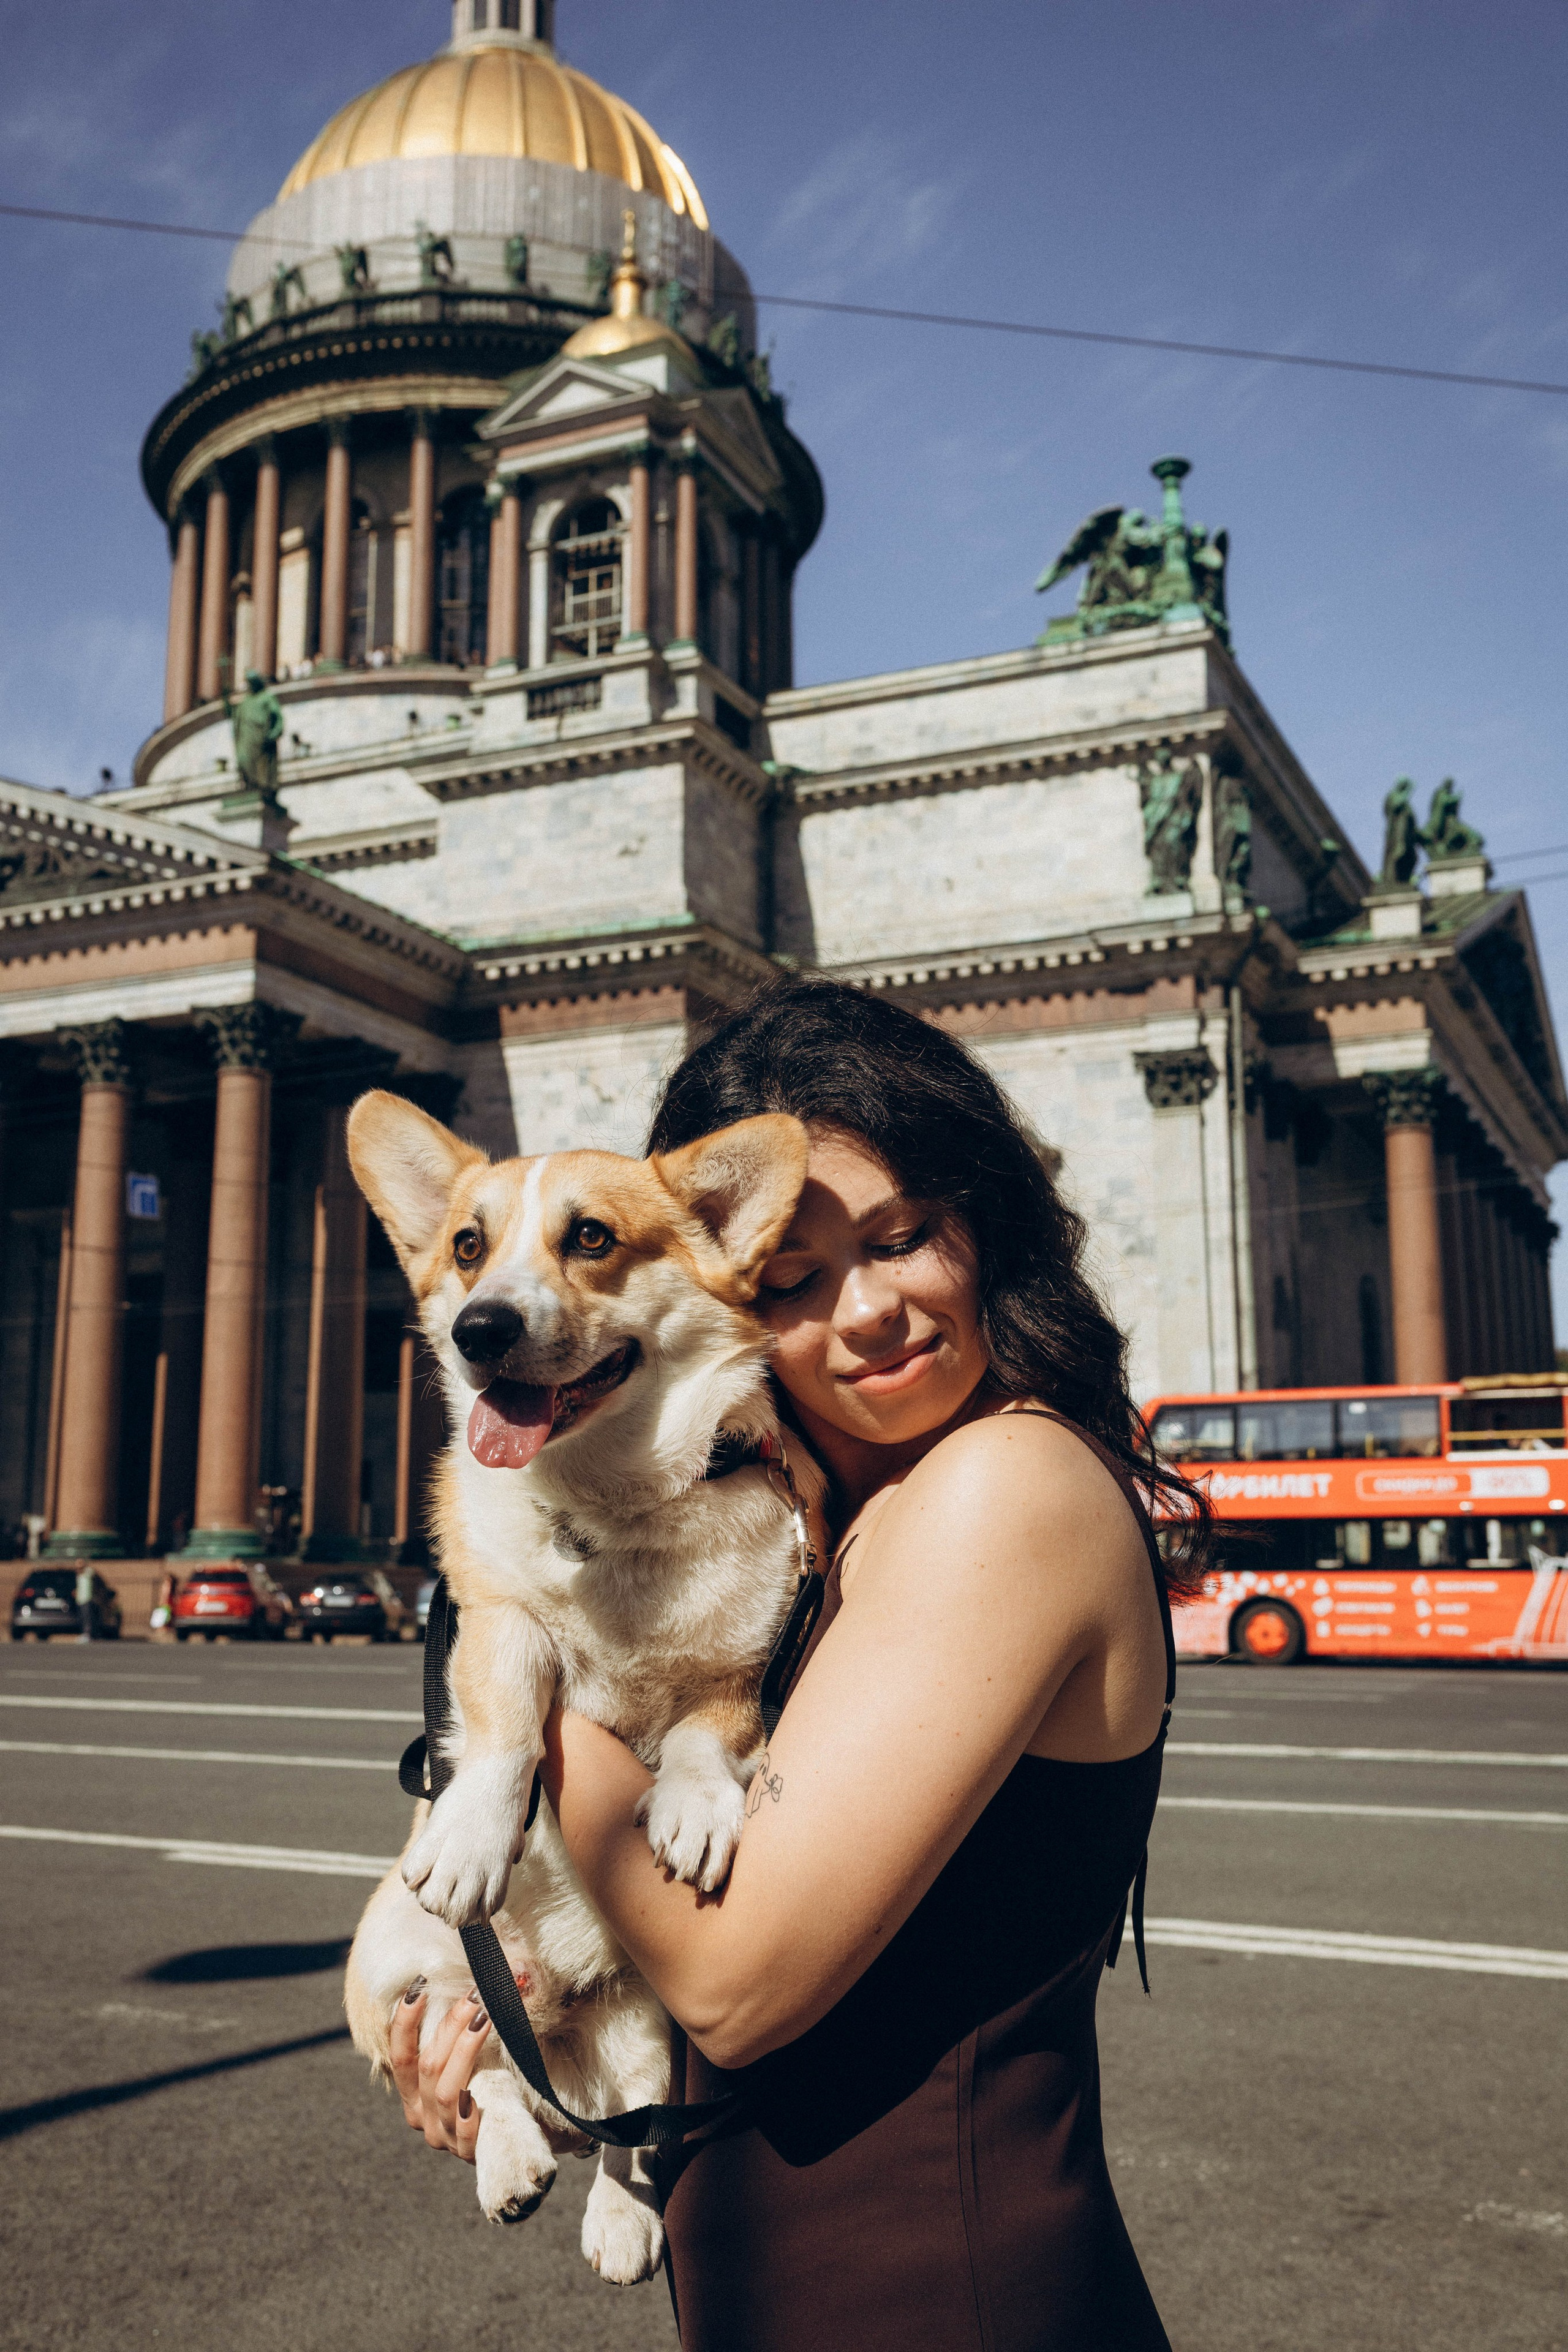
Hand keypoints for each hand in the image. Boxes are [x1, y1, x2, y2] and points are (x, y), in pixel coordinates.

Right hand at [389, 1983, 490, 2161]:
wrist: (515, 2133)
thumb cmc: (489, 2085)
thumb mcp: (468, 2058)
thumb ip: (461, 2029)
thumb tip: (476, 1981)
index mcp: (413, 2092)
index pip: (400, 2055)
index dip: (406, 2020)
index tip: (421, 1985)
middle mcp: (421, 2115)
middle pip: (428, 2065)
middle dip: (450, 2024)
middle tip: (475, 1994)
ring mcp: (443, 2136)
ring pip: (447, 2091)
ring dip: (465, 2049)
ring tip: (486, 2017)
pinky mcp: (468, 2152)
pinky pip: (465, 2131)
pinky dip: (469, 2109)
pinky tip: (482, 2089)